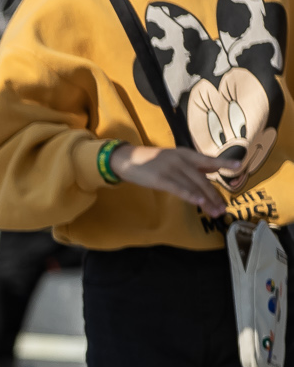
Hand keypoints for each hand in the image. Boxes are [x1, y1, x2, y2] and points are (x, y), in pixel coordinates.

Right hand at [113, 142, 230, 213]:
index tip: (240, 165)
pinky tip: (199, 202)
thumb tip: (216, 167)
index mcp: (185, 154)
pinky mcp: (160, 179)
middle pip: (202, 179)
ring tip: (215, 211)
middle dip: (214, 194)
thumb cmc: (151, 161)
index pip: (208, 159)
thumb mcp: (175, 158)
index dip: (224, 162)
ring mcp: (171, 169)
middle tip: (223, 208)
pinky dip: (190, 195)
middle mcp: (181, 160)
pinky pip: (178, 188)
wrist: (126, 159)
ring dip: (206, 200)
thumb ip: (195, 163)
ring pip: (193, 186)